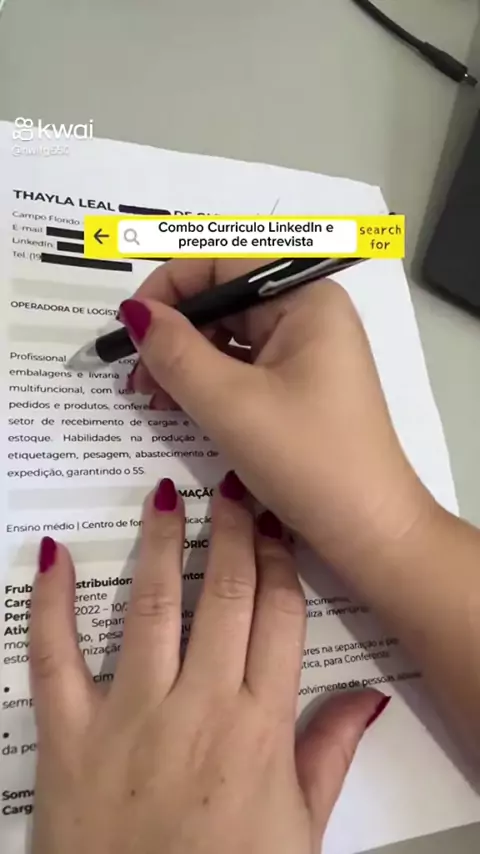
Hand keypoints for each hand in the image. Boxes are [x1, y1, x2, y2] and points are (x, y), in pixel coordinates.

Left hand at [31, 477, 385, 853]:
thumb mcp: (299, 832)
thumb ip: (328, 755)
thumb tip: (367, 700)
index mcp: (260, 729)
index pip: (279, 617)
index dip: (279, 563)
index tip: (276, 527)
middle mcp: (200, 709)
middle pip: (224, 596)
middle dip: (233, 533)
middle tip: (233, 490)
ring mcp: (130, 718)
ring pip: (150, 606)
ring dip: (161, 544)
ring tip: (167, 497)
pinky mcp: (68, 736)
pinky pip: (54, 656)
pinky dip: (51, 602)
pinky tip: (55, 555)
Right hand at [122, 260, 431, 568]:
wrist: (368, 529)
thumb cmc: (309, 461)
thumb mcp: (231, 404)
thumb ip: (175, 352)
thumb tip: (134, 313)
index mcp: (307, 298)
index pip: (223, 263)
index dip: (169, 287)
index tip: (131, 328)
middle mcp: (310, 313)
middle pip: (224, 299)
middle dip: (175, 333)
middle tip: (138, 378)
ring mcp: (306, 350)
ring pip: (229, 336)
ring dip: (186, 361)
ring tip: (156, 398)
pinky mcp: (299, 385)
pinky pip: (243, 367)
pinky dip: (208, 383)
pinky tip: (183, 407)